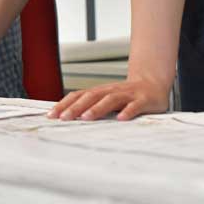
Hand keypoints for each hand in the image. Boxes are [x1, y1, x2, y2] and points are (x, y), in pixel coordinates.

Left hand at [48, 77, 170, 120]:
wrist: (151, 84)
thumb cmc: (124, 95)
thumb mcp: (105, 99)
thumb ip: (89, 106)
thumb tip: (66, 116)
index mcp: (99, 91)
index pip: (78, 96)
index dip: (64, 104)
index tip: (51, 115)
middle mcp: (110, 91)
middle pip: (90, 97)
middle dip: (76, 107)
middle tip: (64, 118)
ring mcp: (127, 95)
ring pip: (110, 100)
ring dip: (97, 108)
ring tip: (86, 118)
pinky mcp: (143, 100)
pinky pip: (135, 106)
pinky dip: (128, 112)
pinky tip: (121, 119)